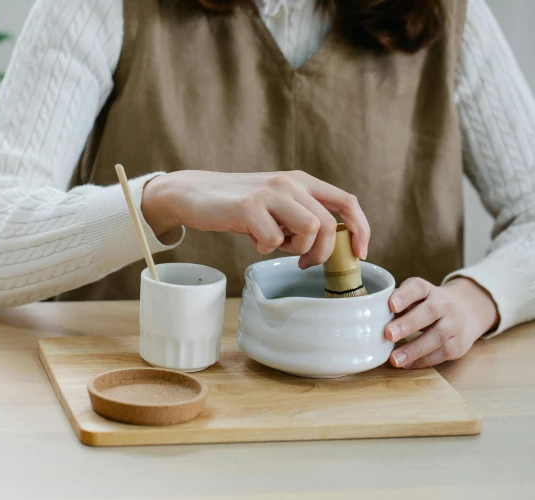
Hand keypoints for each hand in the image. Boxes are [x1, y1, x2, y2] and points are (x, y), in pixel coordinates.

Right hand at [141, 170, 369, 267]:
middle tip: (303, 263)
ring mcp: (270, 193)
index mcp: (301, 181)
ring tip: (272, 243)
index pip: (347, 202)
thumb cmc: (237, 206)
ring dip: (293, 249)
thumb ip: (301, 216)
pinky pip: (273, 240)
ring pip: (308, 231)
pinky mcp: (249, 207)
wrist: (194, 193)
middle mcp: (289, 183)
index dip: (360, 230)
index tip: (360, 253)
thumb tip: (329, 245)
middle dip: (320, 253)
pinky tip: (251, 237)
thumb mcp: (275, 204)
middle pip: (328, 225)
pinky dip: (264, 248)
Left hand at [386, 277, 499, 368]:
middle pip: (428, 312)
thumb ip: (396, 302)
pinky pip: (442, 353)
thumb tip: (367, 314)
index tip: (391, 305)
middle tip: (388, 334)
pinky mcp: (459, 344)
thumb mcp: (416, 296)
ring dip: (414, 349)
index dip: (405, 295)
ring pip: (437, 336)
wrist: (469, 310)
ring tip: (394, 359)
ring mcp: (455, 324)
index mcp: (428, 290)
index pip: (418, 288)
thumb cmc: (430, 303)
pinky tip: (406, 364)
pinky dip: (423, 360)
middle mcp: (444, 304)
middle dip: (408, 324)